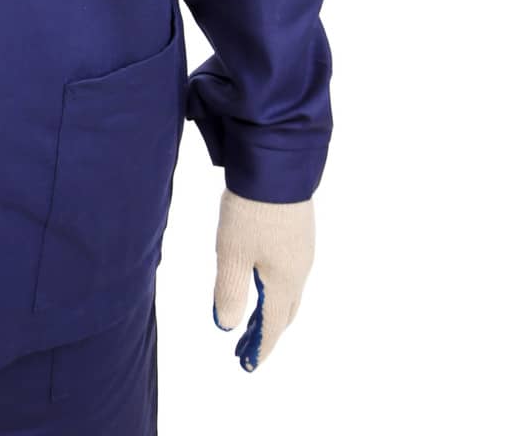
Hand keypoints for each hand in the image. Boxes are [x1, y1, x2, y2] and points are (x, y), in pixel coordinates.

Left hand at [211, 188, 314, 370]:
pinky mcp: (298, 228)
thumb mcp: (232, 254)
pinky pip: (289, 271)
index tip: (246, 365)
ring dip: (271, 308)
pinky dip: (275, 287)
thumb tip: (226, 325)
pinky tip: (261, 278)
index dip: (259, 347)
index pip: (273, 326)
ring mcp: (301, 248)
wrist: (277, 162)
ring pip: (288, 290)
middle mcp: (299, 269)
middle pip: (284, 312)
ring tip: (250, 317)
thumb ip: (230, 292)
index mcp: (285, 281)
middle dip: (265, 332)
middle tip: (244, 347)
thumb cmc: (252, 212)